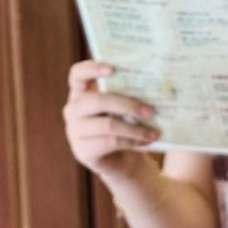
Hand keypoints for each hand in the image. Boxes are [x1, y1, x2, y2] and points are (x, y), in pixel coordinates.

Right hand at [63, 60, 159, 175]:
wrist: (114, 159)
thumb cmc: (120, 124)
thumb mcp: (119, 107)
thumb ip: (126, 94)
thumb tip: (153, 86)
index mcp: (81, 92)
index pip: (77, 74)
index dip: (92, 69)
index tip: (112, 69)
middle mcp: (73, 109)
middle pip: (98, 101)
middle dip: (127, 105)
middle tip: (150, 111)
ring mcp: (75, 131)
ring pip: (107, 125)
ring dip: (135, 129)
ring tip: (153, 132)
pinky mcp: (83, 151)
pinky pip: (110, 143)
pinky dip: (132, 142)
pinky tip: (145, 142)